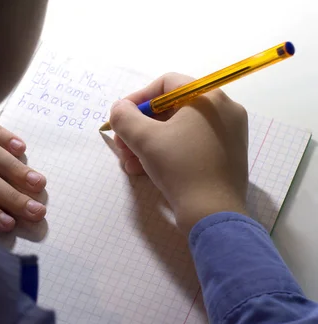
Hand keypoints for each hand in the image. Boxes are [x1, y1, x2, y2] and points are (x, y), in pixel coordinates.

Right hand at [110, 73, 248, 233]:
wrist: (212, 214)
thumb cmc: (180, 168)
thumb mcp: (144, 139)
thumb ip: (125, 117)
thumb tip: (119, 108)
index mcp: (208, 97)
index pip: (166, 84)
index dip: (137, 98)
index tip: (120, 118)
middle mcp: (224, 110)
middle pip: (171, 109)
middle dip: (140, 127)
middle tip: (122, 145)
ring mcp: (229, 134)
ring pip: (179, 129)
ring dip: (149, 143)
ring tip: (130, 163)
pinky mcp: (227, 155)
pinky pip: (191, 144)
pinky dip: (168, 152)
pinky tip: (147, 170)